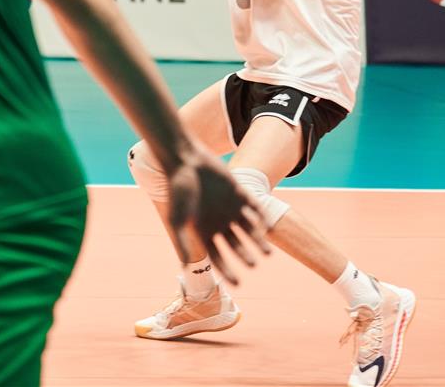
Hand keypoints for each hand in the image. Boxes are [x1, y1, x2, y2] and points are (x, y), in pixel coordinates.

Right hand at [165, 148, 269, 284]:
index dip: (228, 271)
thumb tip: (184, 265)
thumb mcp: (178, 218)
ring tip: (267, 253)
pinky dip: (261, 216)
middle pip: (236, 245)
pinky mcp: (238, 192)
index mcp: (204, 231)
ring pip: (249, 229)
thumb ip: (181, 240)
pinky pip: (254, 207)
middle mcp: (218, 221)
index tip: (238, 283)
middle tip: (254, 264)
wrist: (186, 160)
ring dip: (258, 241)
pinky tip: (266, 225)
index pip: (218, 257)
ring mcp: (229, 207)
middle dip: (246, 256)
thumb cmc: (179, 189)